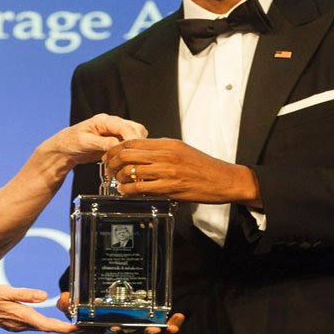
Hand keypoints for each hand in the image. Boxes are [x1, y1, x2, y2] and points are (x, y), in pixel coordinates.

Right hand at [0, 285, 76, 333]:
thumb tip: (44, 296)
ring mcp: (17, 325)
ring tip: (72, 322)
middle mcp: (21, 324)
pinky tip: (50, 318)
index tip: (80, 329)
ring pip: (42, 327)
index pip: (49, 325)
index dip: (66, 329)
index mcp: (22, 317)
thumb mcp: (4, 291)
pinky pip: (34, 324)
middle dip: (67, 328)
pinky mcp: (13, 323)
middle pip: (49, 328)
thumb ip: (24, 294)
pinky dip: (46, 323)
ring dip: (57, 326)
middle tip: (85, 325)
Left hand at [45, 114, 148, 164]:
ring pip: (135, 138)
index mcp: (104, 120)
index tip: (131, 151)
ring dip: (132, 149)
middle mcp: (112, 124)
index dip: (131, 138)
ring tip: (122, 160)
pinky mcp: (116, 142)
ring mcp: (115, 133)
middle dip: (135, 143)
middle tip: (129, 158)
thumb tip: (118, 145)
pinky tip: (119, 162)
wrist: (65, 150)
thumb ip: (102, 143)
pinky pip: (128, 146)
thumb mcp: (84, 142)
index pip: (126, 126)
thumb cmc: (70, 142)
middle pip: (136, 129)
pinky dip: (128, 154)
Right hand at [56, 292, 181, 333]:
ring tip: (170, 327)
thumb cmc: (91, 315)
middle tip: (151, 329)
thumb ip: (69, 304)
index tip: (116, 327)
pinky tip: (178, 318)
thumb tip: (64, 298)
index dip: (111, 333)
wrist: (105, 322)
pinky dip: (171, 329)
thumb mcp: (77, 309)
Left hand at [103, 139, 258, 204]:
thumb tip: (142, 152)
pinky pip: (142, 188)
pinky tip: (127, 191)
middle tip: (108, 168)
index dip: (116, 148)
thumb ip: (162, 150)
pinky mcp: (171, 188)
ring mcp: (168, 172)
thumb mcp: (182, 150)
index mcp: (168, 144)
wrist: (225, 180)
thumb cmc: (205, 167)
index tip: (110, 155)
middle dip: (112, 162)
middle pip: (128, 154)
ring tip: (117, 181)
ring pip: (132, 171)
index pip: (133, 142)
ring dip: (119, 177)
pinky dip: (129, 190)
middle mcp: (166, 155)